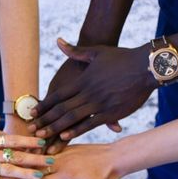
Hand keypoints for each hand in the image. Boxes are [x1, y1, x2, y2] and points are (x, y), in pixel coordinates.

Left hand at [29, 38, 156, 140]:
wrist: (145, 66)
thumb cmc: (122, 58)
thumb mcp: (96, 52)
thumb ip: (75, 51)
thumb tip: (58, 41)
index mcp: (82, 80)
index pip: (58, 95)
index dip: (44, 105)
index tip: (32, 113)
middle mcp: (88, 92)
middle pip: (61, 109)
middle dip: (45, 120)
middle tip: (31, 129)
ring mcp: (99, 103)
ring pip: (72, 118)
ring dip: (56, 128)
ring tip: (43, 136)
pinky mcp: (111, 112)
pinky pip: (90, 124)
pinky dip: (77, 131)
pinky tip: (65, 137)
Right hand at [29, 144, 120, 178]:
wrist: (117, 156)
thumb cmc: (107, 177)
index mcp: (66, 175)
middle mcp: (61, 162)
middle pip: (36, 169)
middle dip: (23, 175)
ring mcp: (64, 152)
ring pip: (40, 158)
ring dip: (29, 163)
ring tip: (15, 168)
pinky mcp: (68, 147)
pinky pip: (49, 150)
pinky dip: (39, 154)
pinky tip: (32, 157)